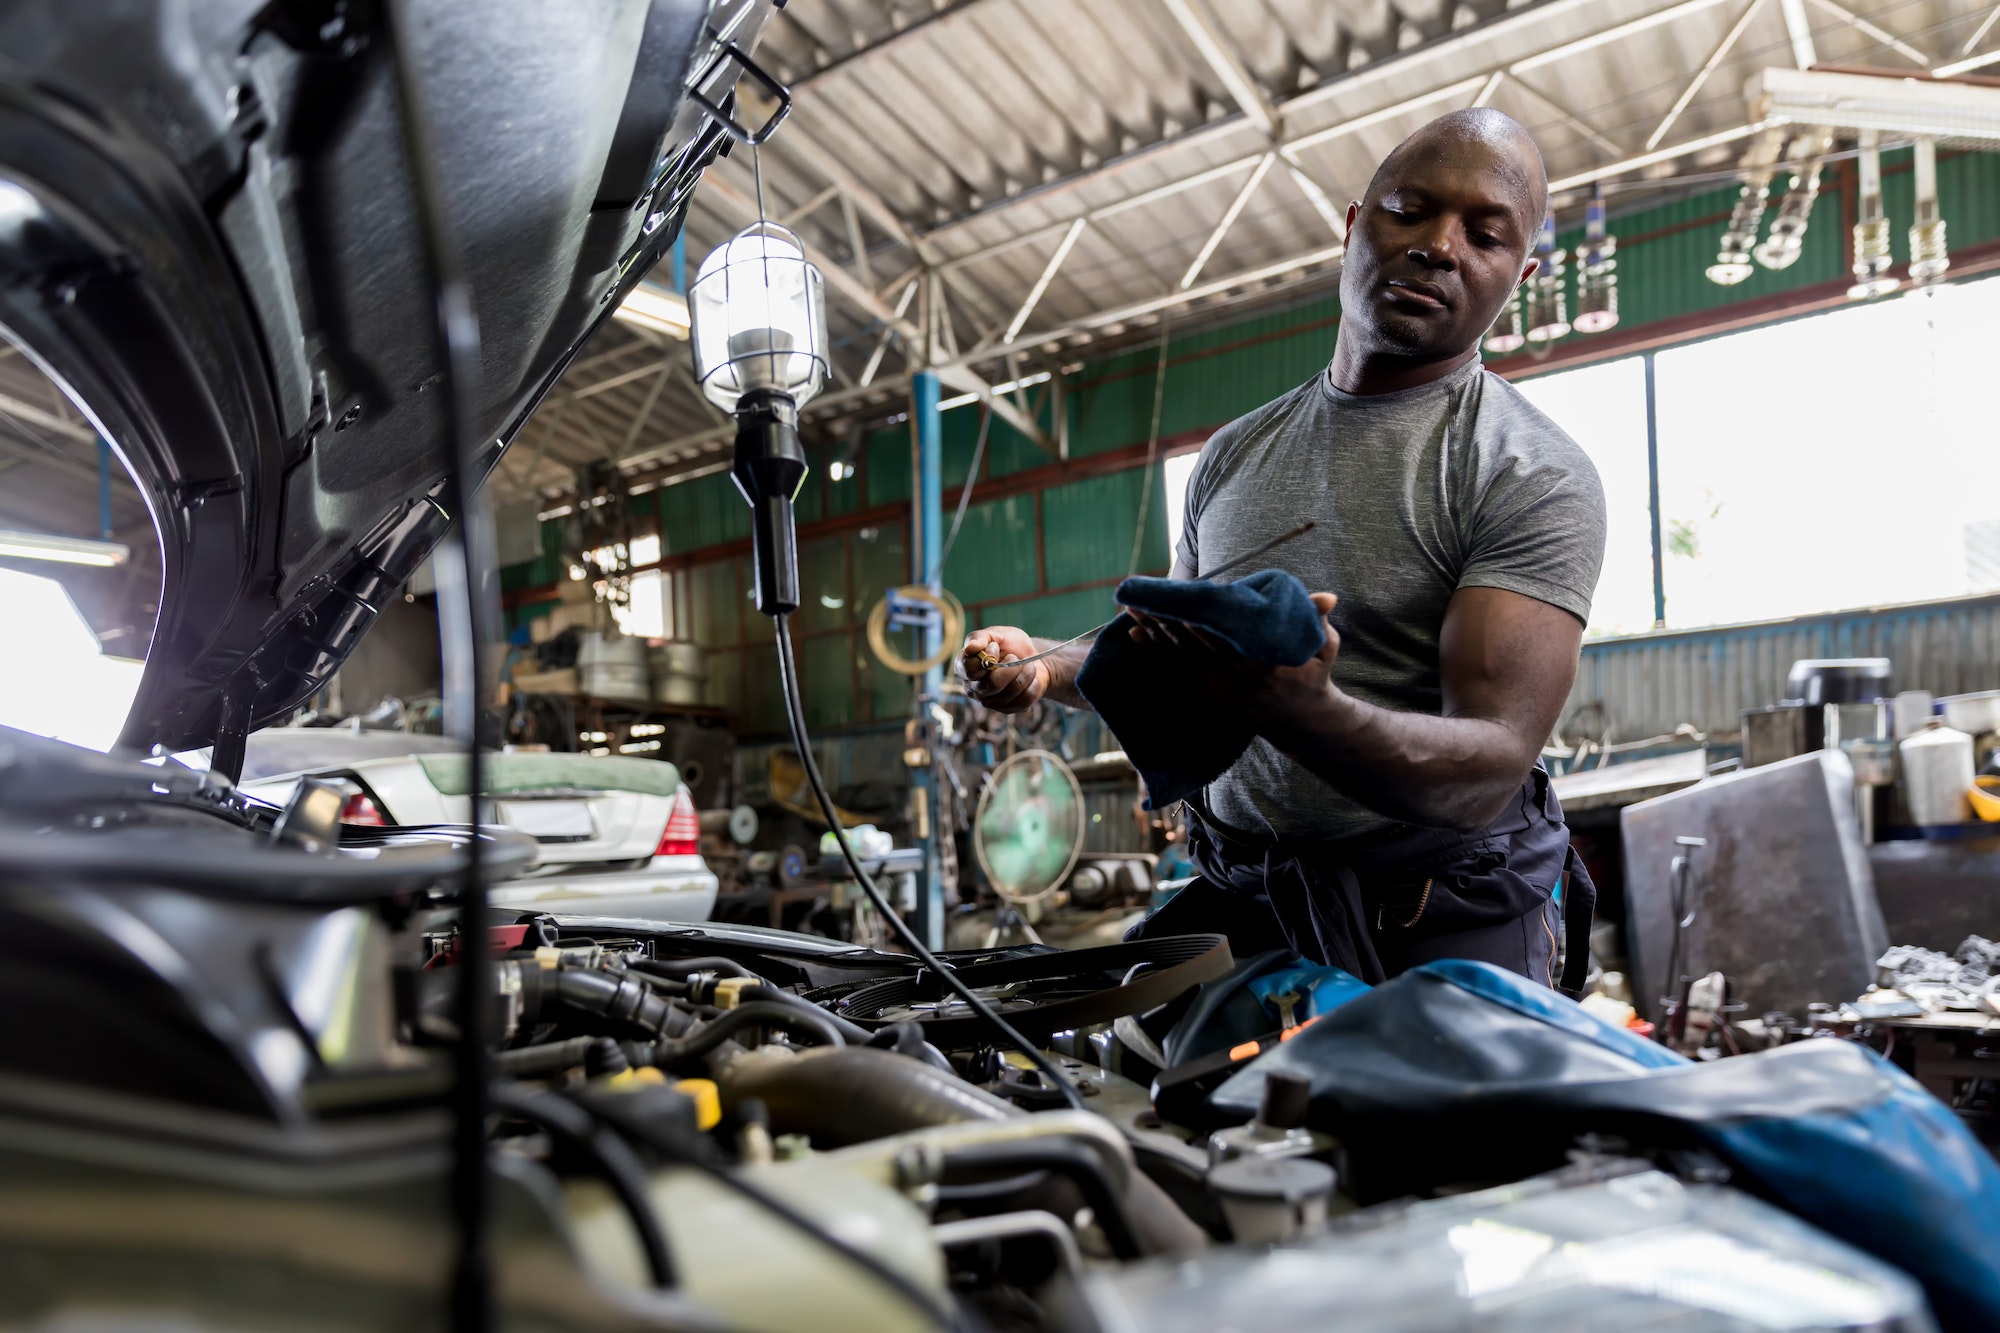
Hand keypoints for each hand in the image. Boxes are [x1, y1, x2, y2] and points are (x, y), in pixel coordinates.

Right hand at [960, 625, 1049, 713]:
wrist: (1033, 657)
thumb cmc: (1010, 644)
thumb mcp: (995, 633)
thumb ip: (979, 637)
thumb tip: (970, 648)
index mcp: (965, 669)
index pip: (969, 670)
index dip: (986, 658)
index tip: (996, 646)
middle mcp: (974, 688)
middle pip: (991, 685)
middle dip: (1010, 668)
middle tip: (1014, 656)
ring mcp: (990, 702)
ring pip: (1010, 693)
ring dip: (1024, 674)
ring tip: (1026, 664)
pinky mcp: (1007, 710)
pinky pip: (1024, 700)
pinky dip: (1032, 684)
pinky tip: (1030, 678)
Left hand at [1124, 592, 1343, 732]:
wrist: (1300, 721)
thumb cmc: (1312, 675)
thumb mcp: (1323, 648)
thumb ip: (1319, 621)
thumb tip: (1328, 597)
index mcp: (1262, 671)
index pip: (1225, 649)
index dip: (1202, 632)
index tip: (1181, 612)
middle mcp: (1235, 685)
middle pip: (1193, 653)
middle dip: (1166, 627)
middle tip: (1142, 603)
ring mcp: (1217, 694)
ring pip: (1177, 662)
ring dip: (1152, 636)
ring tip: (1130, 612)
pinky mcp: (1206, 698)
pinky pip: (1171, 675)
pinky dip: (1151, 655)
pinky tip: (1135, 635)